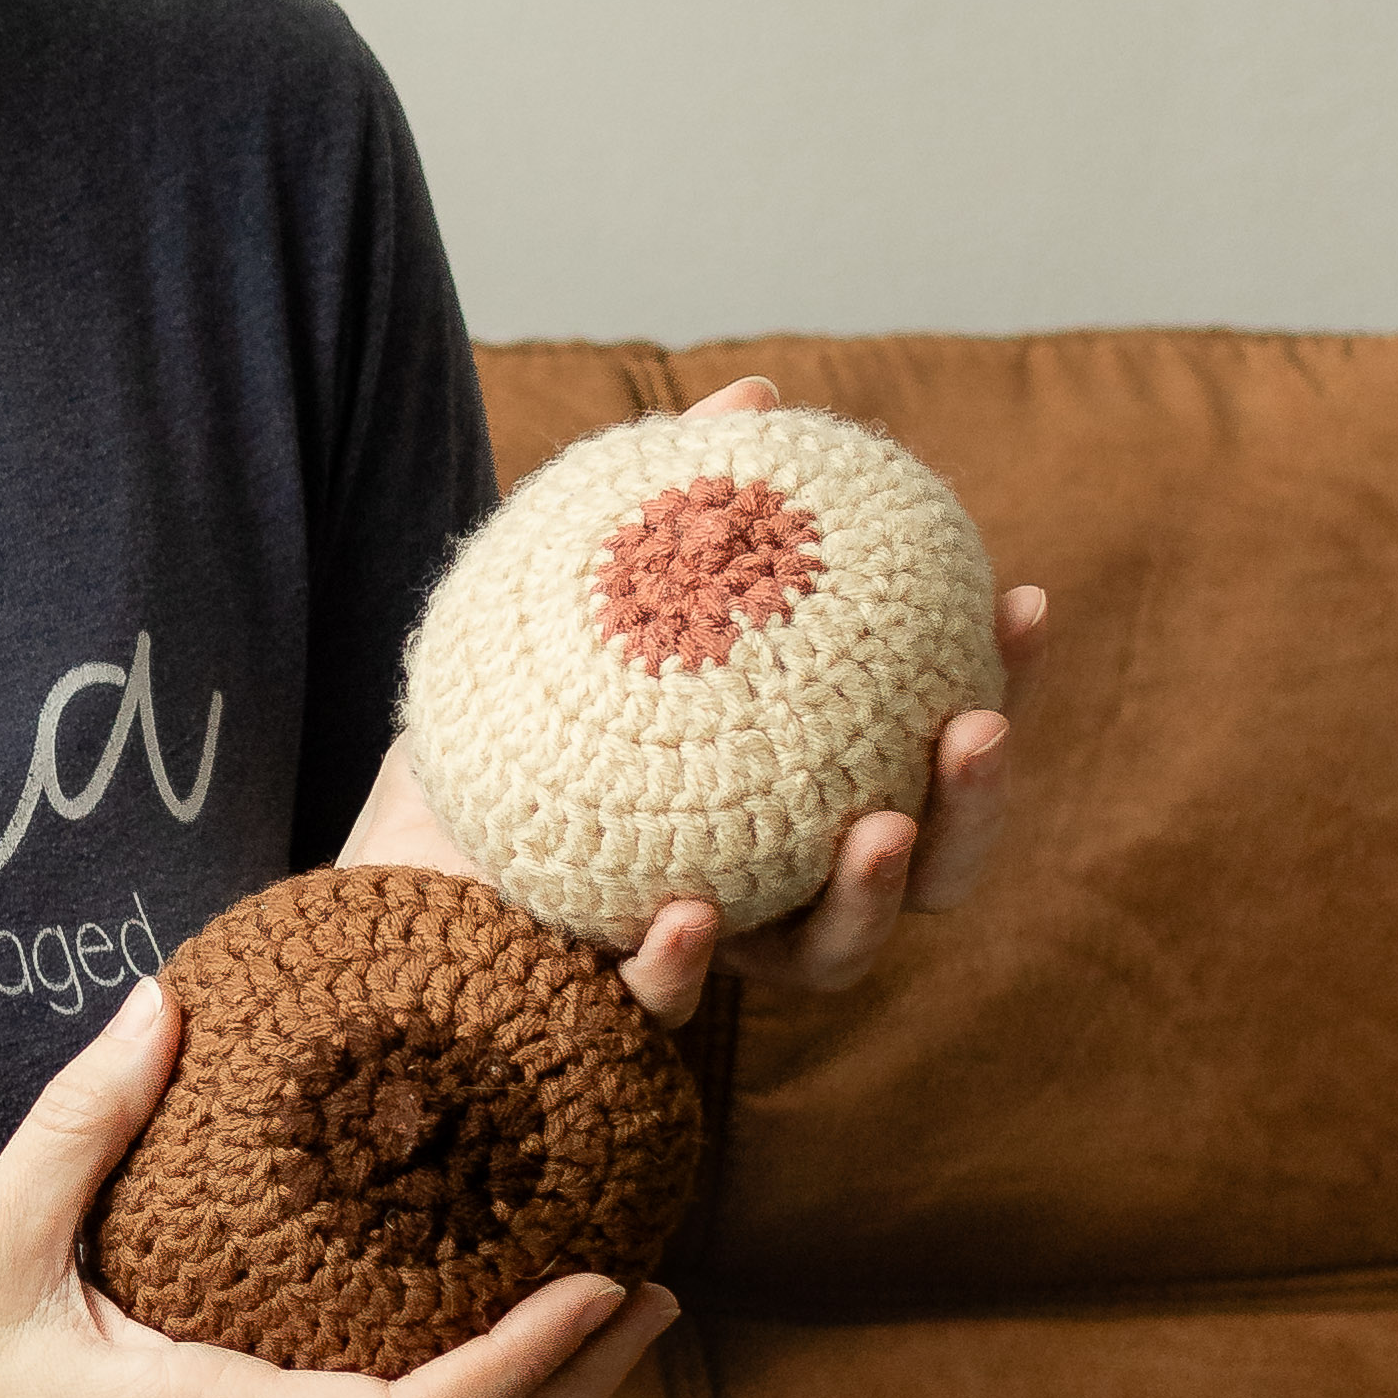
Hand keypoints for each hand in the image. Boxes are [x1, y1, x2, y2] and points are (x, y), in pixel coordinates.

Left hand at [340, 382, 1048, 1031]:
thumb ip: (671, 509)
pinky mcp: (596, 1005)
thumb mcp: (572, 602)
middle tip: (979, 726)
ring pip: (824, 959)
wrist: (377, 854)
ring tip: (881, 829)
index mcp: (792, 802)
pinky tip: (683, 912)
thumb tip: (756, 392)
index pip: (923, 753)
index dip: (996, 685)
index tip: (1020, 600)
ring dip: (870, 901)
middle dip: (973, 809)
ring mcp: (697, 953)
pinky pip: (656, 1004)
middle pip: (918, 872)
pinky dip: (674, 965)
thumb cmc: (500, 730)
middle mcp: (768, 887)